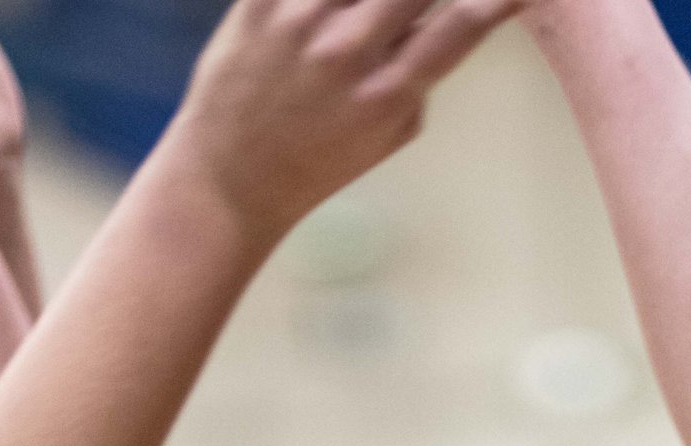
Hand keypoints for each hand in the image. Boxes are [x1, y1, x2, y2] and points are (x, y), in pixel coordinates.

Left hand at [173, 0, 519, 249]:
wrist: (229, 182)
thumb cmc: (316, 161)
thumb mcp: (387, 136)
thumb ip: (419, 76)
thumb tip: (443, 18)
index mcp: (388, 96)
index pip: (461, 27)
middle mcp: (348, 54)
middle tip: (418, 0)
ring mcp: (301, 22)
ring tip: (373, 8)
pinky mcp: (258, 2)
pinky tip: (329, 4)